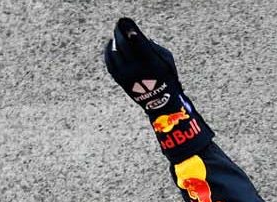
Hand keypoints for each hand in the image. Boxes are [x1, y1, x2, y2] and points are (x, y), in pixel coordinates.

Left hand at [104, 17, 211, 154]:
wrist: (161, 103)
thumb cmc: (166, 77)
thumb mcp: (167, 61)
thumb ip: (152, 47)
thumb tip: (135, 38)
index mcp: (151, 63)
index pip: (137, 42)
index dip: (129, 30)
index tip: (126, 22)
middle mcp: (137, 69)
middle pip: (123, 44)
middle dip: (120, 32)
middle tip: (119, 25)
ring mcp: (126, 75)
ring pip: (115, 52)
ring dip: (114, 41)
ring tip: (116, 35)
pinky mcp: (120, 80)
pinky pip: (110, 62)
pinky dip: (109, 52)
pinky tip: (111, 45)